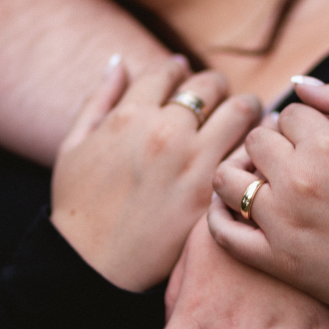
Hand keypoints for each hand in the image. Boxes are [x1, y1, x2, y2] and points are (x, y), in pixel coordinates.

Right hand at [51, 57, 259, 290]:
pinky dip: (255, 148)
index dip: (177, 73)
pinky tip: (251, 154)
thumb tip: (119, 62)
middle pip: (210, 84)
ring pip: (242, 110)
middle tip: (218, 101)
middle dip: (214, 88)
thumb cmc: (77, 207)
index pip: (169, 71)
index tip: (182, 83)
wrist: (91, 267)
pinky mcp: (214, 195)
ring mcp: (194, 163)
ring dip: (245, 110)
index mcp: (130, 115)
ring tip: (245, 121)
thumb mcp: (73, 145)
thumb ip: (99, 99)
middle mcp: (166, 132)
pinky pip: (250, 154)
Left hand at [209, 81, 328, 307]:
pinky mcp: (275, 260)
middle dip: (270, 145)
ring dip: (239, 175)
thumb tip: (298, 84)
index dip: (301, 125)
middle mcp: (299, 180)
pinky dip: (220, 217)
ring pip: (227, 179)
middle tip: (289, 162)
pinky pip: (223, 232)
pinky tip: (235, 211)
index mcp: (328, 145)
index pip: (287, 115)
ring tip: (261, 182)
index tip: (316, 143)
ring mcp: (283, 222)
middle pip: (255, 141)